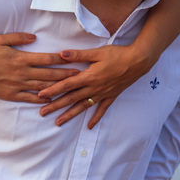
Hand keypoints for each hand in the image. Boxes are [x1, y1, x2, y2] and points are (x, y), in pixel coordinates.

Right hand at [0, 33, 72, 102]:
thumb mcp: (0, 39)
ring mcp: (18, 85)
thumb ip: (18, 37)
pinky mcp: (11, 95)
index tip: (74, 59)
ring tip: (70, 88)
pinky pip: (30, 98)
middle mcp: (22, 72)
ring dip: (57, 87)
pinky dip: (41, 99)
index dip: (62, 59)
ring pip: (42, 87)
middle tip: (80, 75)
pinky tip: (50, 100)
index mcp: (21, 58)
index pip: (47, 58)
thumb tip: (34, 37)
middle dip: (66, 74)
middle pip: (49, 74)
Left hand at [37, 44, 152, 126]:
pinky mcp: (111, 96)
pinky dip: (95, 118)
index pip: (66, 85)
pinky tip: (89, 127)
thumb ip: (78, 55)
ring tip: (58, 123)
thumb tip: (61, 54)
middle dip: (55, 106)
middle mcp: (94, 88)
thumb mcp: (97, 52)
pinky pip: (102, 110)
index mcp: (89, 76)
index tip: (40, 95)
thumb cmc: (117, 54)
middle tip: (42, 113)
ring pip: (83, 106)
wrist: (138, 61)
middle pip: (71, 98)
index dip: (52, 90)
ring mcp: (102, 94)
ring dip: (70, 115)